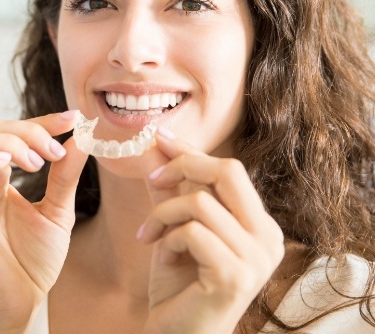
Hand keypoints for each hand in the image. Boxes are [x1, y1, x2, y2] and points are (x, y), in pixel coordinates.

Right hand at [0, 111, 86, 333]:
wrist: (20, 303)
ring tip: (37, 164)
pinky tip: (9, 167)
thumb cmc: (34, 260)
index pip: (13, 132)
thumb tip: (80, 139)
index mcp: (1, 177)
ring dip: (9, 143)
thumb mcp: (58, 211)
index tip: (73, 118)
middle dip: (27, 129)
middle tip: (54, 151)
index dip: (42, 120)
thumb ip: (65, 175)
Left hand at [138, 129, 284, 333]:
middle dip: (183, 165)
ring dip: (164, 214)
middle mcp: (268, 237)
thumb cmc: (179, 281)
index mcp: (259, 223)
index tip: (160, 137)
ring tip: (151, 235)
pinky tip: (163, 258)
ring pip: (200, 202)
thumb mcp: (173, 225)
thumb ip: (168, 187)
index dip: (191, 150)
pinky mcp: (236, 275)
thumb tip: (154, 146)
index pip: (229, 169)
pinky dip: (167, 239)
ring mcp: (257, 258)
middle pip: (228, 171)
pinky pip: (192, 232)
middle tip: (153, 180)